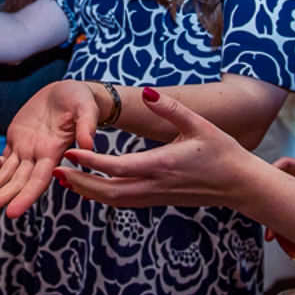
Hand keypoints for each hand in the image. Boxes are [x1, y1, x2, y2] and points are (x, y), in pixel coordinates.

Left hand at [0, 80, 100, 217]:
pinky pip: (5, 154)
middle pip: (18, 182)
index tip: (12, 212)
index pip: (38, 181)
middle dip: (1, 197)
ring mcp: (27, 147)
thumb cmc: (81, 101)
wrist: (68, 92)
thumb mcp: (87, 109)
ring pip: (7, 172)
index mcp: (54, 152)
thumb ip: (86, 126)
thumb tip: (88, 144)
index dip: (25, 197)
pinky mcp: (18, 137)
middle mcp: (39, 155)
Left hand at [58, 88, 249, 209]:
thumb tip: (149, 92)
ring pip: (113, 200)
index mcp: (161, 165)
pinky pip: (124, 202)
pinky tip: (91, 187)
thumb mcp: (199, 124)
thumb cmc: (222, 152)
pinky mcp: (158, 200)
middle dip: (79, 182)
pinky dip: (103, 196)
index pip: (117, 167)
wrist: (240, 185)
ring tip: (65, 179)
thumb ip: (171, 108)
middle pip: (107, 191)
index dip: (90, 161)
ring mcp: (155, 197)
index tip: (69, 151)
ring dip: (88, 192)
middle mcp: (154, 185)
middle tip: (55, 170)